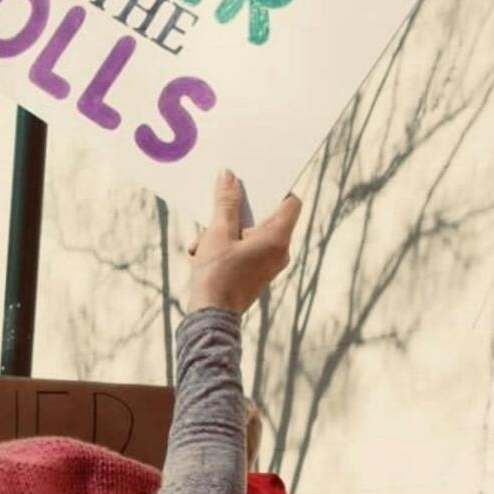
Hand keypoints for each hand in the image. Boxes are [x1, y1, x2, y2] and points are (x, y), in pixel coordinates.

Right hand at [185, 170, 300, 314]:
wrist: (211, 317)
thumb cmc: (217, 275)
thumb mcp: (218, 232)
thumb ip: (226, 202)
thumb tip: (229, 176)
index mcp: (278, 238)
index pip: (290, 202)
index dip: (274, 189)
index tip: (253, 184)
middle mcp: (280, 252)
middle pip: (266, 217)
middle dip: (238, 212)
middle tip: (218, 208)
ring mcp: (270, 264)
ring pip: (251, 234)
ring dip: (225, 231)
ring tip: (203, 241)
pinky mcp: (258, 273)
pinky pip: (247, 249)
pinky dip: (227, 246)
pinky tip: (203, 252)